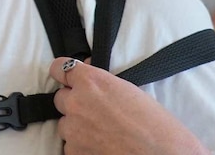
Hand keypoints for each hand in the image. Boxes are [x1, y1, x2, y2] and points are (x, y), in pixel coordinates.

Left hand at [50, 57, 208, 154]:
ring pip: (65, 124)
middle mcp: (77, 102)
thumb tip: (85, 71)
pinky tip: (101, 147)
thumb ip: (101, 81)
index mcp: (91, 81)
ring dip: (77, 127)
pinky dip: (81, 146)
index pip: (59, 68)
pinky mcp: (74, 152)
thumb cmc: (156, 125)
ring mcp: (72, 129)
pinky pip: (70, 146)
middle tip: (95, 112)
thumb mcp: (129, 90)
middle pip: (60, 98)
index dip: (62, 73)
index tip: (66, 77)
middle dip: (74, 103)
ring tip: (102, 133)